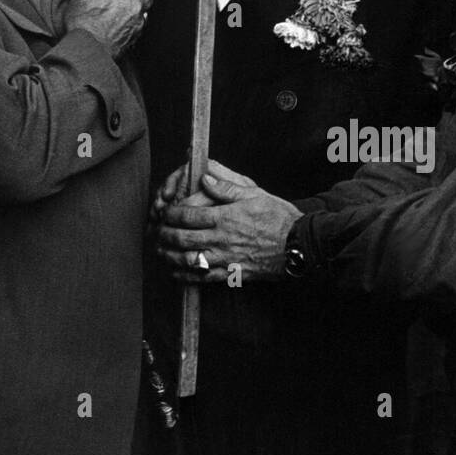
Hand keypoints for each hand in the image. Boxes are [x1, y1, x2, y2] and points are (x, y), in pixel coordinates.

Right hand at [64, 0, 152, 59]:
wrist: (87, 48)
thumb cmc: (83, 20)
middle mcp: (136, 5)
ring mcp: (138, 21)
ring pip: (146, 8)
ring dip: (140, 5)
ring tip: (126, 6)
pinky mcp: (136, 34)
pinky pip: (141, 22)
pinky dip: (136, 19)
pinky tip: (123, 20)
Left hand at [155, 161, 302, 282]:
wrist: (299, 245)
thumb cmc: (278, 217)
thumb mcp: (254, 194)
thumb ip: (226, 186)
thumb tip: (204, 177)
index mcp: (225, 217)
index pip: (187, 216)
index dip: (170, 214)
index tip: (164, 212)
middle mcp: (221, 239)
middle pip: (183, 238)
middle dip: (165, 235)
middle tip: (156, 232)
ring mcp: (226, 259)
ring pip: (189, 260)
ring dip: (170, 256)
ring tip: (161, 251)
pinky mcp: (232, 274)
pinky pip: (204, 278)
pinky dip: (186, 276)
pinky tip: (176, 273)